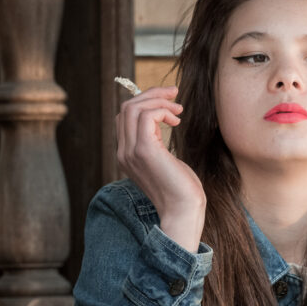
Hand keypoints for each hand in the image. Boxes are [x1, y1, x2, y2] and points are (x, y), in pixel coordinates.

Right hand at [115, 86, 205, 250]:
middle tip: (175, 94)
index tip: (169, 100)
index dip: (145, 101)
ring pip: (134, 107)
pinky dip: (163, 110)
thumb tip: (164, 117)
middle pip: (127, 107)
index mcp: (126, 154)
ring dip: (159, 100)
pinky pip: (147, 115)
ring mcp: (131, 151)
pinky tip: (176, 121)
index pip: (125, 117)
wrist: (183, 211)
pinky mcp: (144, 150)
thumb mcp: (165, 159)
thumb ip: (158, 141)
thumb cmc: (180, 189)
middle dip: (152, 94)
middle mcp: (123, 151)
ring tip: (178, 109)